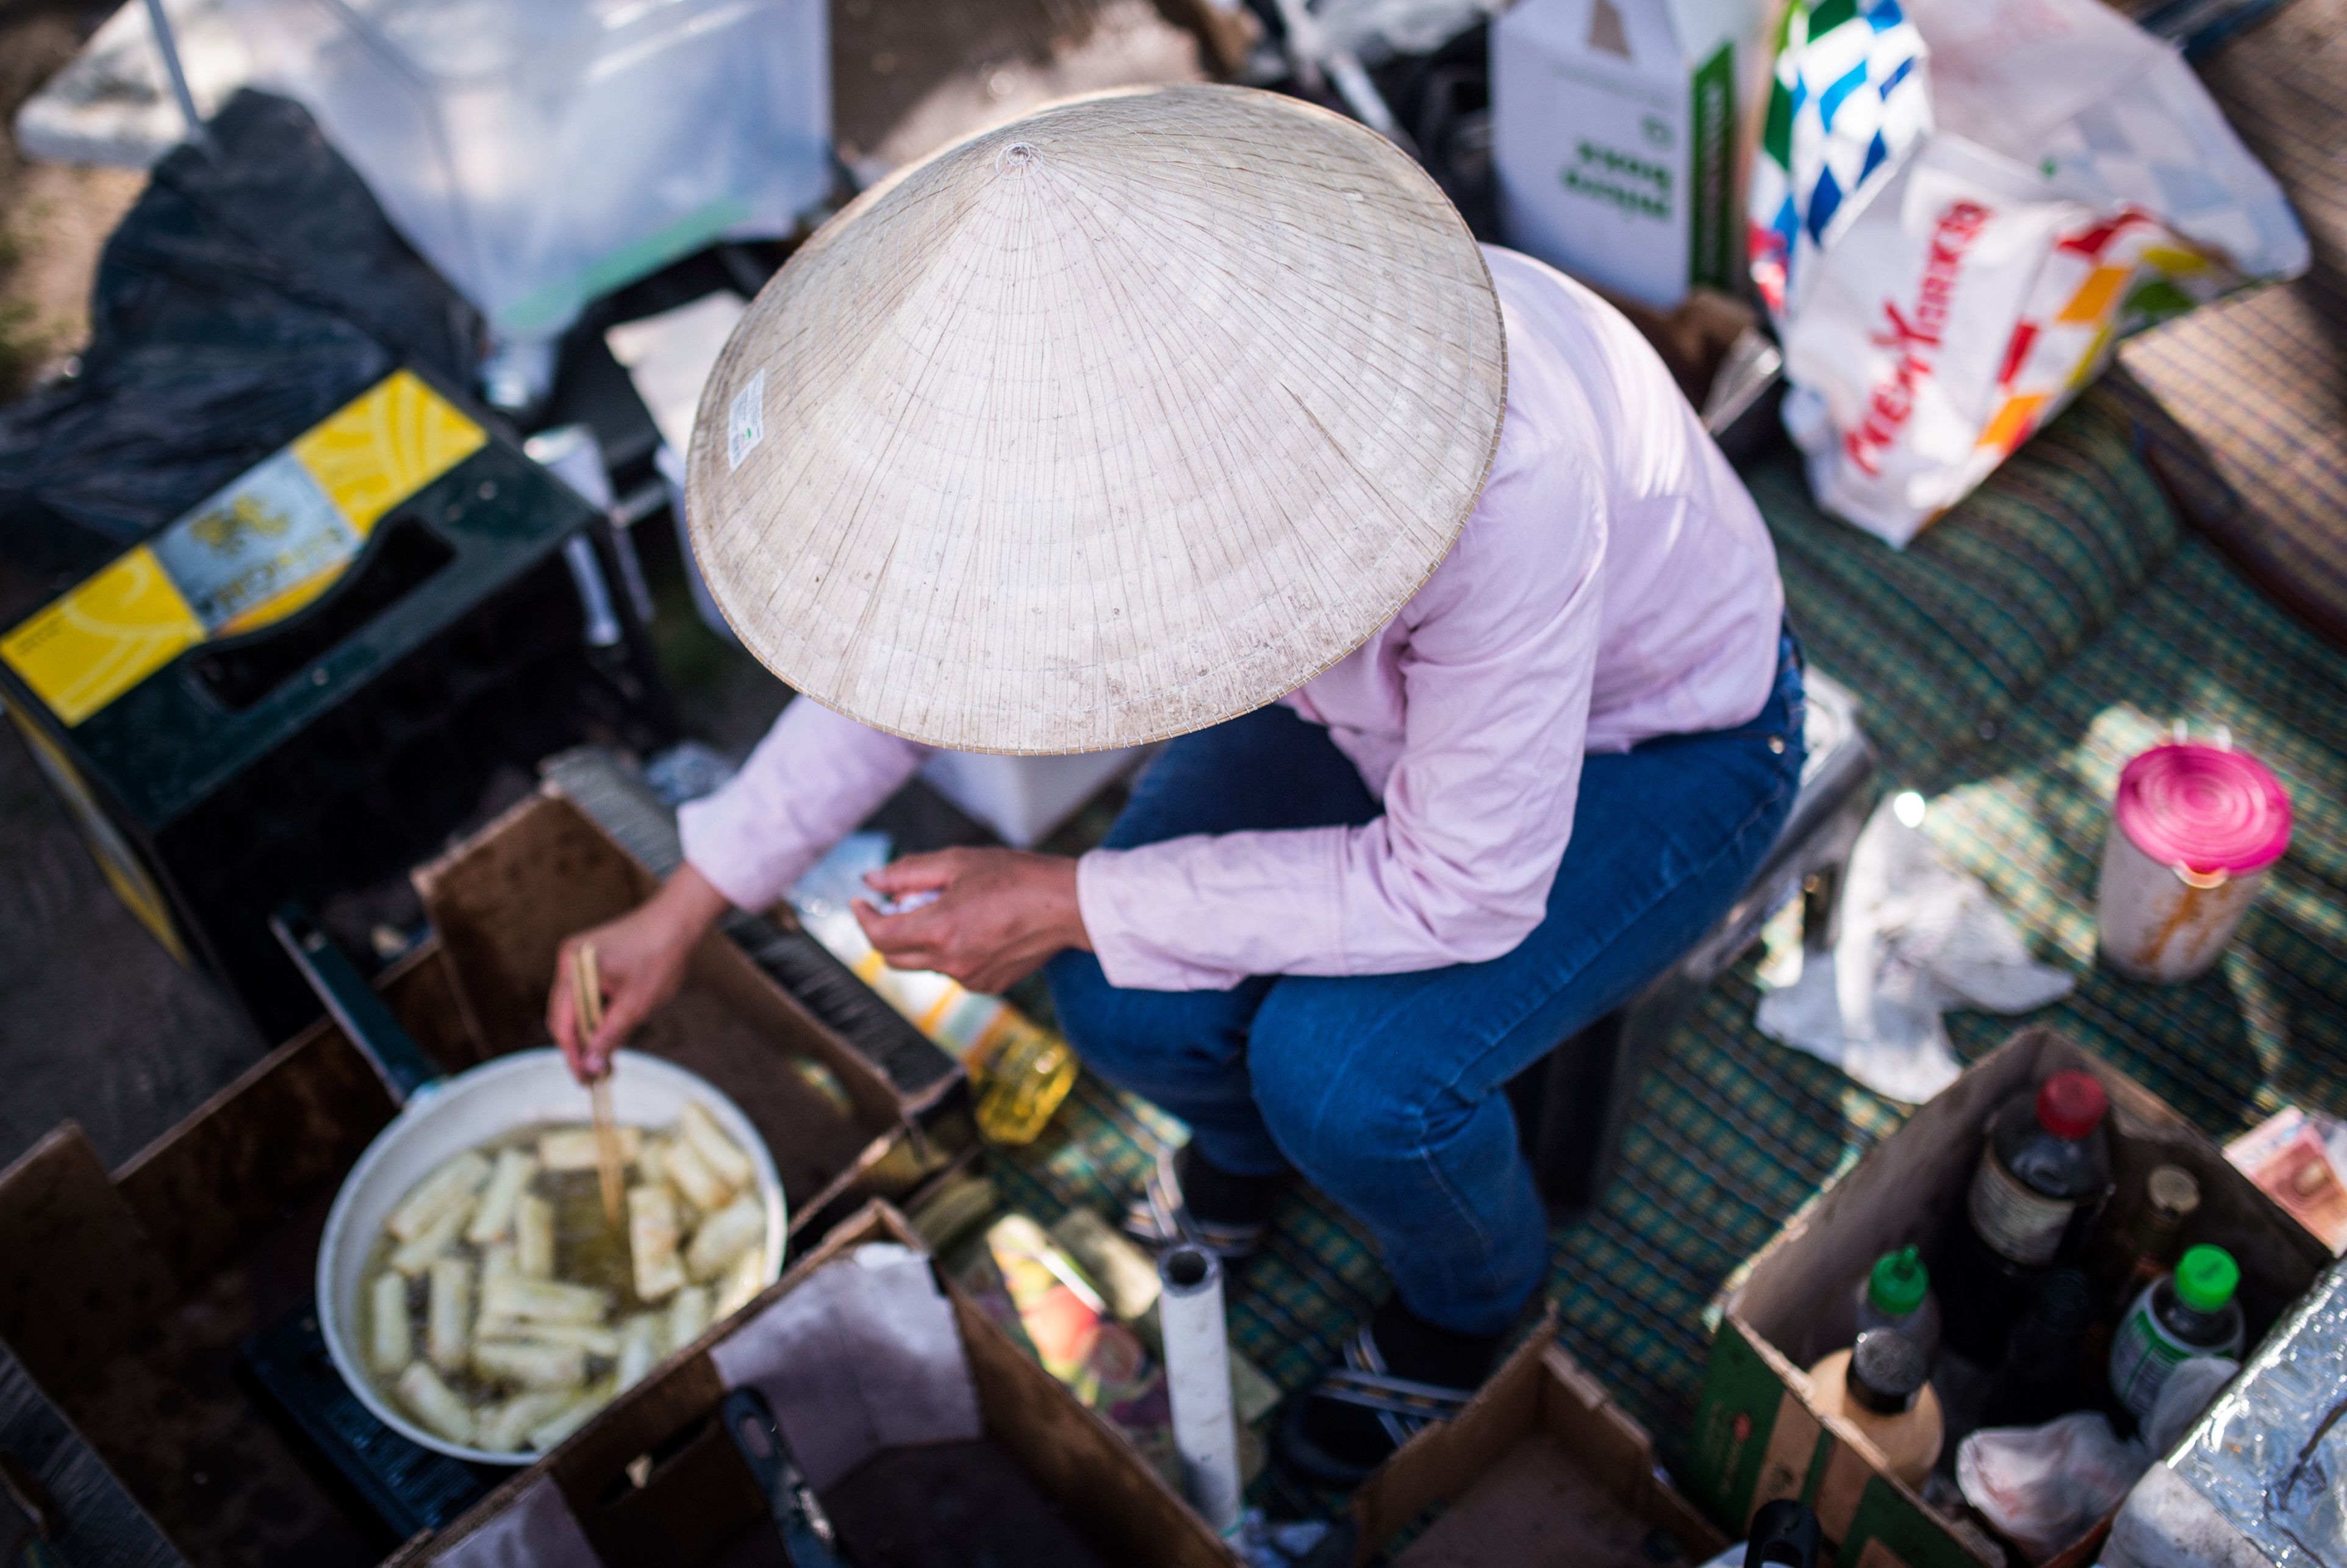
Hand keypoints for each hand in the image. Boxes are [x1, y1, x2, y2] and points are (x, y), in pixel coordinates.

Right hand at [547, 864, 730, 1080]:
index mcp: (574, 968)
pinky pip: (587, 993)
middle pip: (565, 1015)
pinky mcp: (592, 957)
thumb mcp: (635, 1005)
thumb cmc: (660, 957)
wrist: (680, 920)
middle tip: (597, 1076)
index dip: (573, 1055)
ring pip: (577, 1006)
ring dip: (590, 1031)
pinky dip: (597, 1013)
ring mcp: (578, 957)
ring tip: (606, 1060)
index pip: (563, 1023)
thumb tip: (591, 1068)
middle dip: (581, 1046)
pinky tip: (611, 1031)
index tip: (585, 1081)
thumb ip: (610, 1037)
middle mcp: (568, 960)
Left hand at [852, 847, 1088, 994]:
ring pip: (923, 964)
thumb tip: (870, 881)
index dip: (862, 917)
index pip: (879, 935)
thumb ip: (908, 872)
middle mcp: (950, 962)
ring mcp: (969, 979)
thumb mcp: (958, 862)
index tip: (861, 901)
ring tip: (949, 908)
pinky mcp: (987, 986)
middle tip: (899, 903)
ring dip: (920, 939)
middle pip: (892, 957)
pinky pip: (952, 971)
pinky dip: (948, 950)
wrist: (1068, 906)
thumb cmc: (1016, 876)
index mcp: (939, 929)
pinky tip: (974, 926)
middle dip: (886, 930)